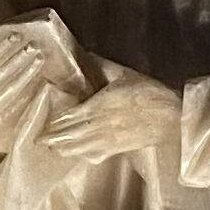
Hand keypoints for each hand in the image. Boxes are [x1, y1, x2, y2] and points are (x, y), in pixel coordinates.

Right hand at [0, 34, 50, 144]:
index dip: (1, 48)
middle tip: (34, 46)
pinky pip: (23, 105)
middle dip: (19, 59)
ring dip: (29, 72)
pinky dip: (35, 92)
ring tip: (40, 59)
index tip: (17, 36)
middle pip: (1, 75)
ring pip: (14, 89)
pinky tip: (45, 81)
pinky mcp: (9, 126)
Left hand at [44, 77, 178, 162]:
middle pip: (69, 136)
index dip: (54, 120)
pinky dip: (82, 156)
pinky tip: (75, 155)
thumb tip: (83, 54)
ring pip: (79, 148)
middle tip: (38, 139)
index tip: (43, 119)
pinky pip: (94, 155)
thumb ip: (101, 65)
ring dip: (63, 149)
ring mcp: (107, 140)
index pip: (69, 116)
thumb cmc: (149, 93)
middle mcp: (99, 126)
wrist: (171, 116)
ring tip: (51, 148)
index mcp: (99, 106)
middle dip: (53, 138)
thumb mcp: (123, 74)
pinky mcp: (116, 149)